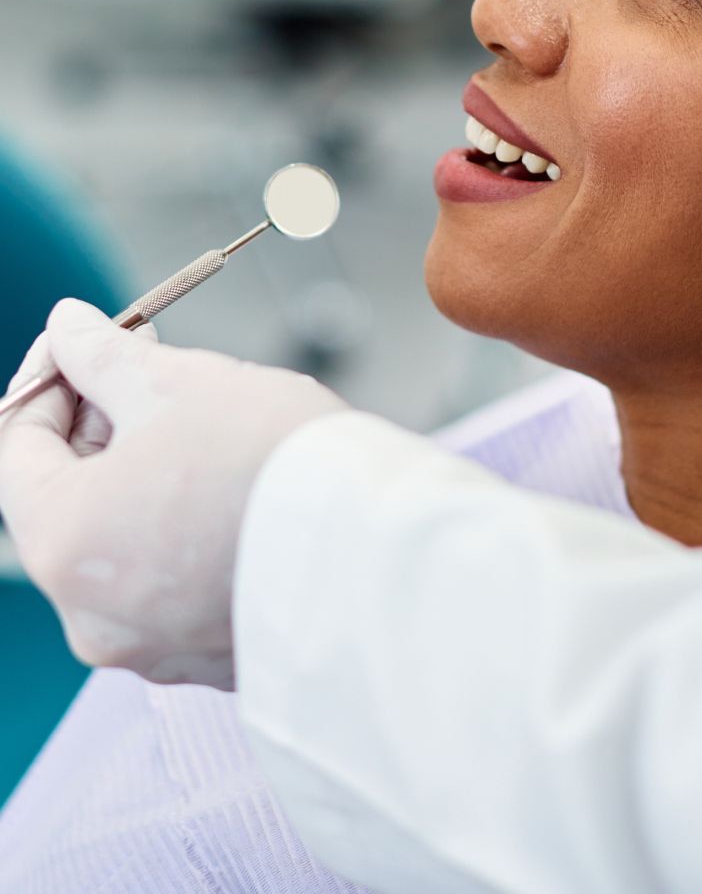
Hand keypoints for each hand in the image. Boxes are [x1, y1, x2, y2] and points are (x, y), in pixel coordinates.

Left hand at [0, 300, 345, 688]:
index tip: (84, 343)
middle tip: (145, 366)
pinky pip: (172, 586)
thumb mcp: (178, 383)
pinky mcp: (207, 660)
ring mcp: (149, 648)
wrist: (380, 547)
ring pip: (121, 544)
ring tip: (200, 422)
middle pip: (67, 501)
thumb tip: (68, 327)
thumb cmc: (273, 464)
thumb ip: (106, 355)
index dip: (48, 381)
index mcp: (64, 545)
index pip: (14, 449)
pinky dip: (183, 532)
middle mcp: (89, 615)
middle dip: (99, 427)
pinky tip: (230, 486)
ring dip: (142, 477)